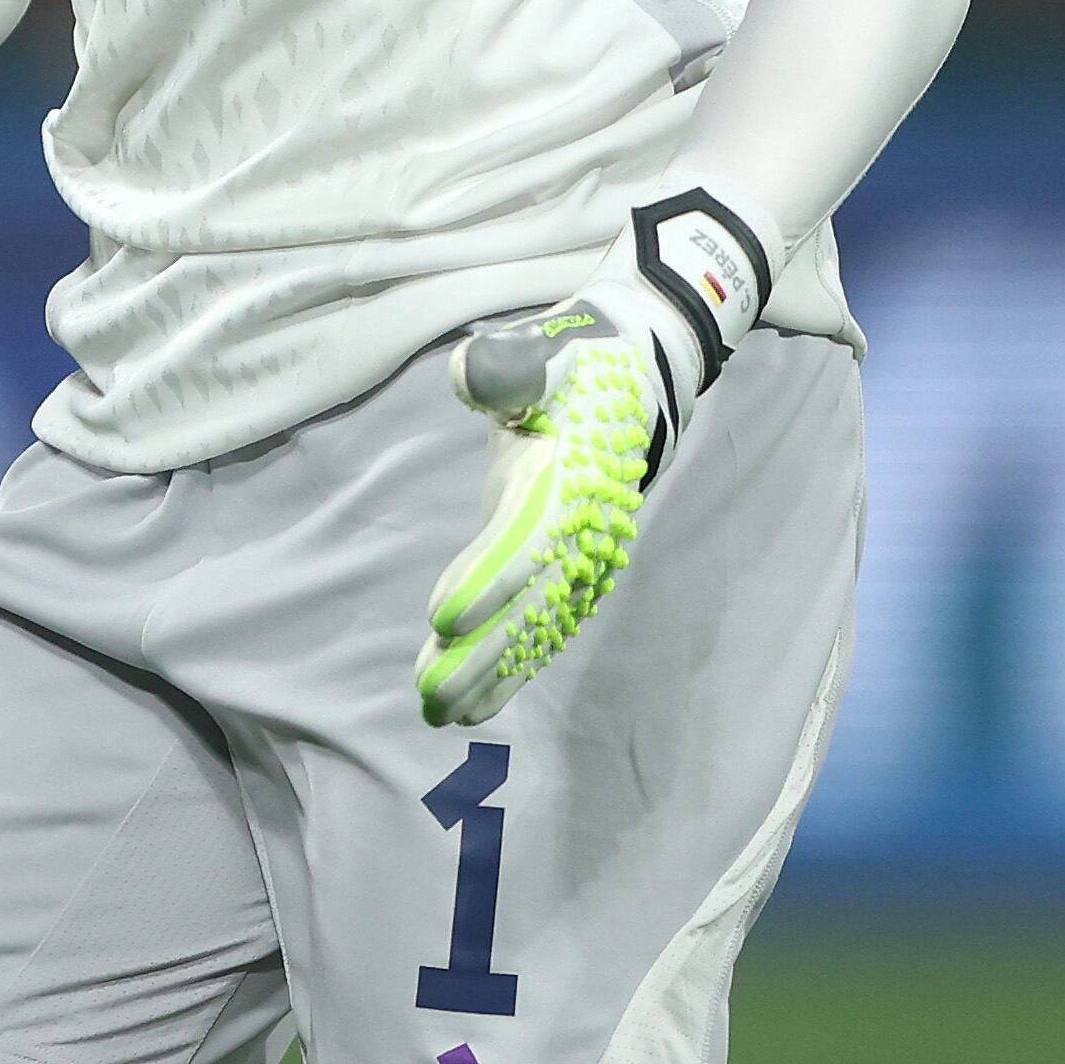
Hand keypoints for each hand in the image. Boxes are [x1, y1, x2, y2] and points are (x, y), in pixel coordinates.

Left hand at [415, 191, 766, 724]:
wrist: (633, 372)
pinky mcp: (569, 562)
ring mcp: (580, 551)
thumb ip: (509, 365)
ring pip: (537, 625)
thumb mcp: (546, 349)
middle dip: (482, 653)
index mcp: (571, 479)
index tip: (442, 620)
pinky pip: (544, 623)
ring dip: (491, 671)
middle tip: (430, 696)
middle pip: (531, 602)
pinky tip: (475, 703)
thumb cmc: (578, 361)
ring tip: (439, 714)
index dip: (489, 582)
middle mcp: (582, 527)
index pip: (527, 541)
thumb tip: (470, 374)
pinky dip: (513, 663)